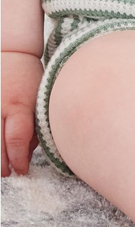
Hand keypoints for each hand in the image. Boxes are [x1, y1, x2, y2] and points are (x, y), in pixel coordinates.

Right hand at [2, 51, 42, 176]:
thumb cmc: (29, 79)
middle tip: (8, 174)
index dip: (18, 160)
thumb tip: (27, 153)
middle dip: (2, 164)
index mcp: (18, 107)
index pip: (17, 140)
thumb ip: (35, 127)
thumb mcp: (39, 101)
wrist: (9, 52)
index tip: (23, 170)